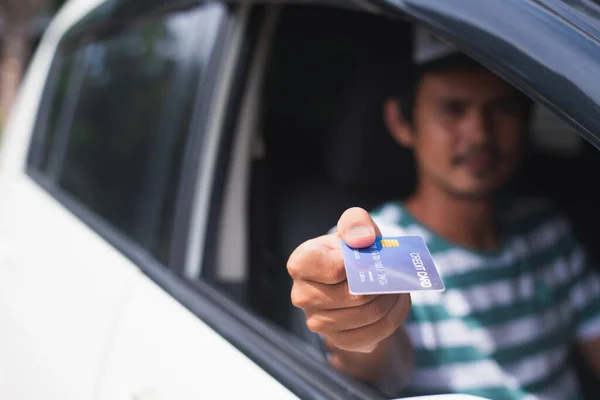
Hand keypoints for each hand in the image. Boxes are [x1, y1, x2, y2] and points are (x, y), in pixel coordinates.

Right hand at [287, 207, 410, 353]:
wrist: (351, 281)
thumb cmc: (350, 250)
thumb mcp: (352, 227)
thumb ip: (356, 222)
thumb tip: (364, 239)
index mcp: (300, 264)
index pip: (332, 269)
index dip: (357, 265)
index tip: (371, 259)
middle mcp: (302, 296)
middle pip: (354, 295)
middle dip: (381, 283)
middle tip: (395, 274)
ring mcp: (318, 322)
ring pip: (368, 314)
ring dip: (391, 299)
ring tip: (398, 286)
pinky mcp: (339, 341)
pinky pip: (376, 332)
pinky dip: (394, 316)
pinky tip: (396, 302)